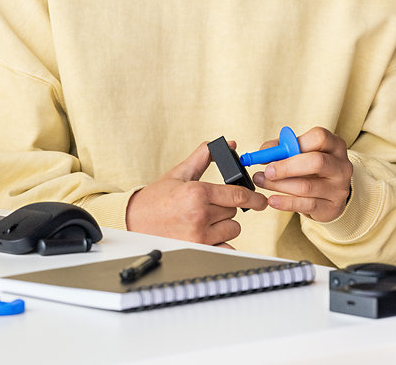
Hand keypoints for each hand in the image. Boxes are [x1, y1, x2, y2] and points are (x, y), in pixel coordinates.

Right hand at [126, 141, 267, 247]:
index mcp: (198, 192)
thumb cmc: (156, 198)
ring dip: (224, 226)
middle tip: (208, 207)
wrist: (133, 221)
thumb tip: (229, 145)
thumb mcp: (180, 173)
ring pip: (232, 229)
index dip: (254, 198)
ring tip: (203, 221)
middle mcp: (200, 214)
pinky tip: (207, 235)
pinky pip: (226, 247)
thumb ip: (204, 156)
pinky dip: (221, 242)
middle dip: (226, 209)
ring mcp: (199, 235)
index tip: (262, 201)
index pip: (238, 195)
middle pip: (235, 212)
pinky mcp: (198, 250)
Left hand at [252, 127, 351, 222]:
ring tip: (262, 182)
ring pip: (306, 186)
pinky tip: (272, 200)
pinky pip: (306, 205)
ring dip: (279, 185)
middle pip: (316, 162)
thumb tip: (263, 153)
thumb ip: (282, 148)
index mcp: (335, 146)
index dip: (294, 143)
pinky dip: (286, 202)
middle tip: (267, 171)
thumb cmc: (312, 169)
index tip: (273, 152)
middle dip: (287, 166)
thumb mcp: (301, 154)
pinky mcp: (332, 207)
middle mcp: (342, 166)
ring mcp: (339, 188)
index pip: (319, 137)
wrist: (330, 197)